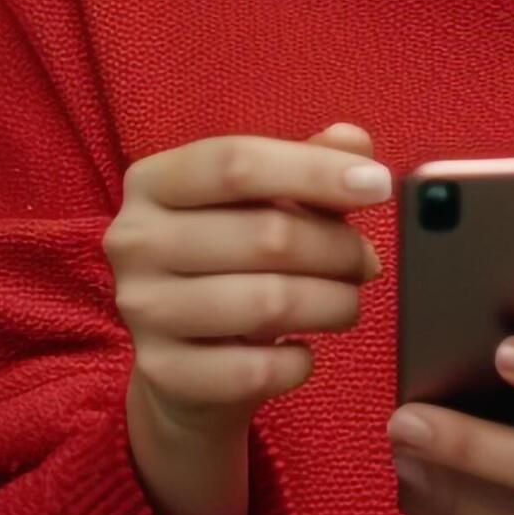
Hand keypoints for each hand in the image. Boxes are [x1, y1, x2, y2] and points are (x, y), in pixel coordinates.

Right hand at [108, 122, 391, 440]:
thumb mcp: (263, 206)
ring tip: (345, 304)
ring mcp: (143, 309)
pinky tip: (302, 352)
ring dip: (331, 304)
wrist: (184, 365)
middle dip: (338, 249)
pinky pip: (257, 369)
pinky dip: (298, 363)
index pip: (236, 162)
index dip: (315, 170)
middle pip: (265, 234)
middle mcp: (135, 239)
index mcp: (154, 181)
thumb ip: (307, 165)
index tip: (379, 185)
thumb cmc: (231, 265)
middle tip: (366, 263)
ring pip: (268, 302)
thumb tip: (354, 142)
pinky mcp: (162, 372)